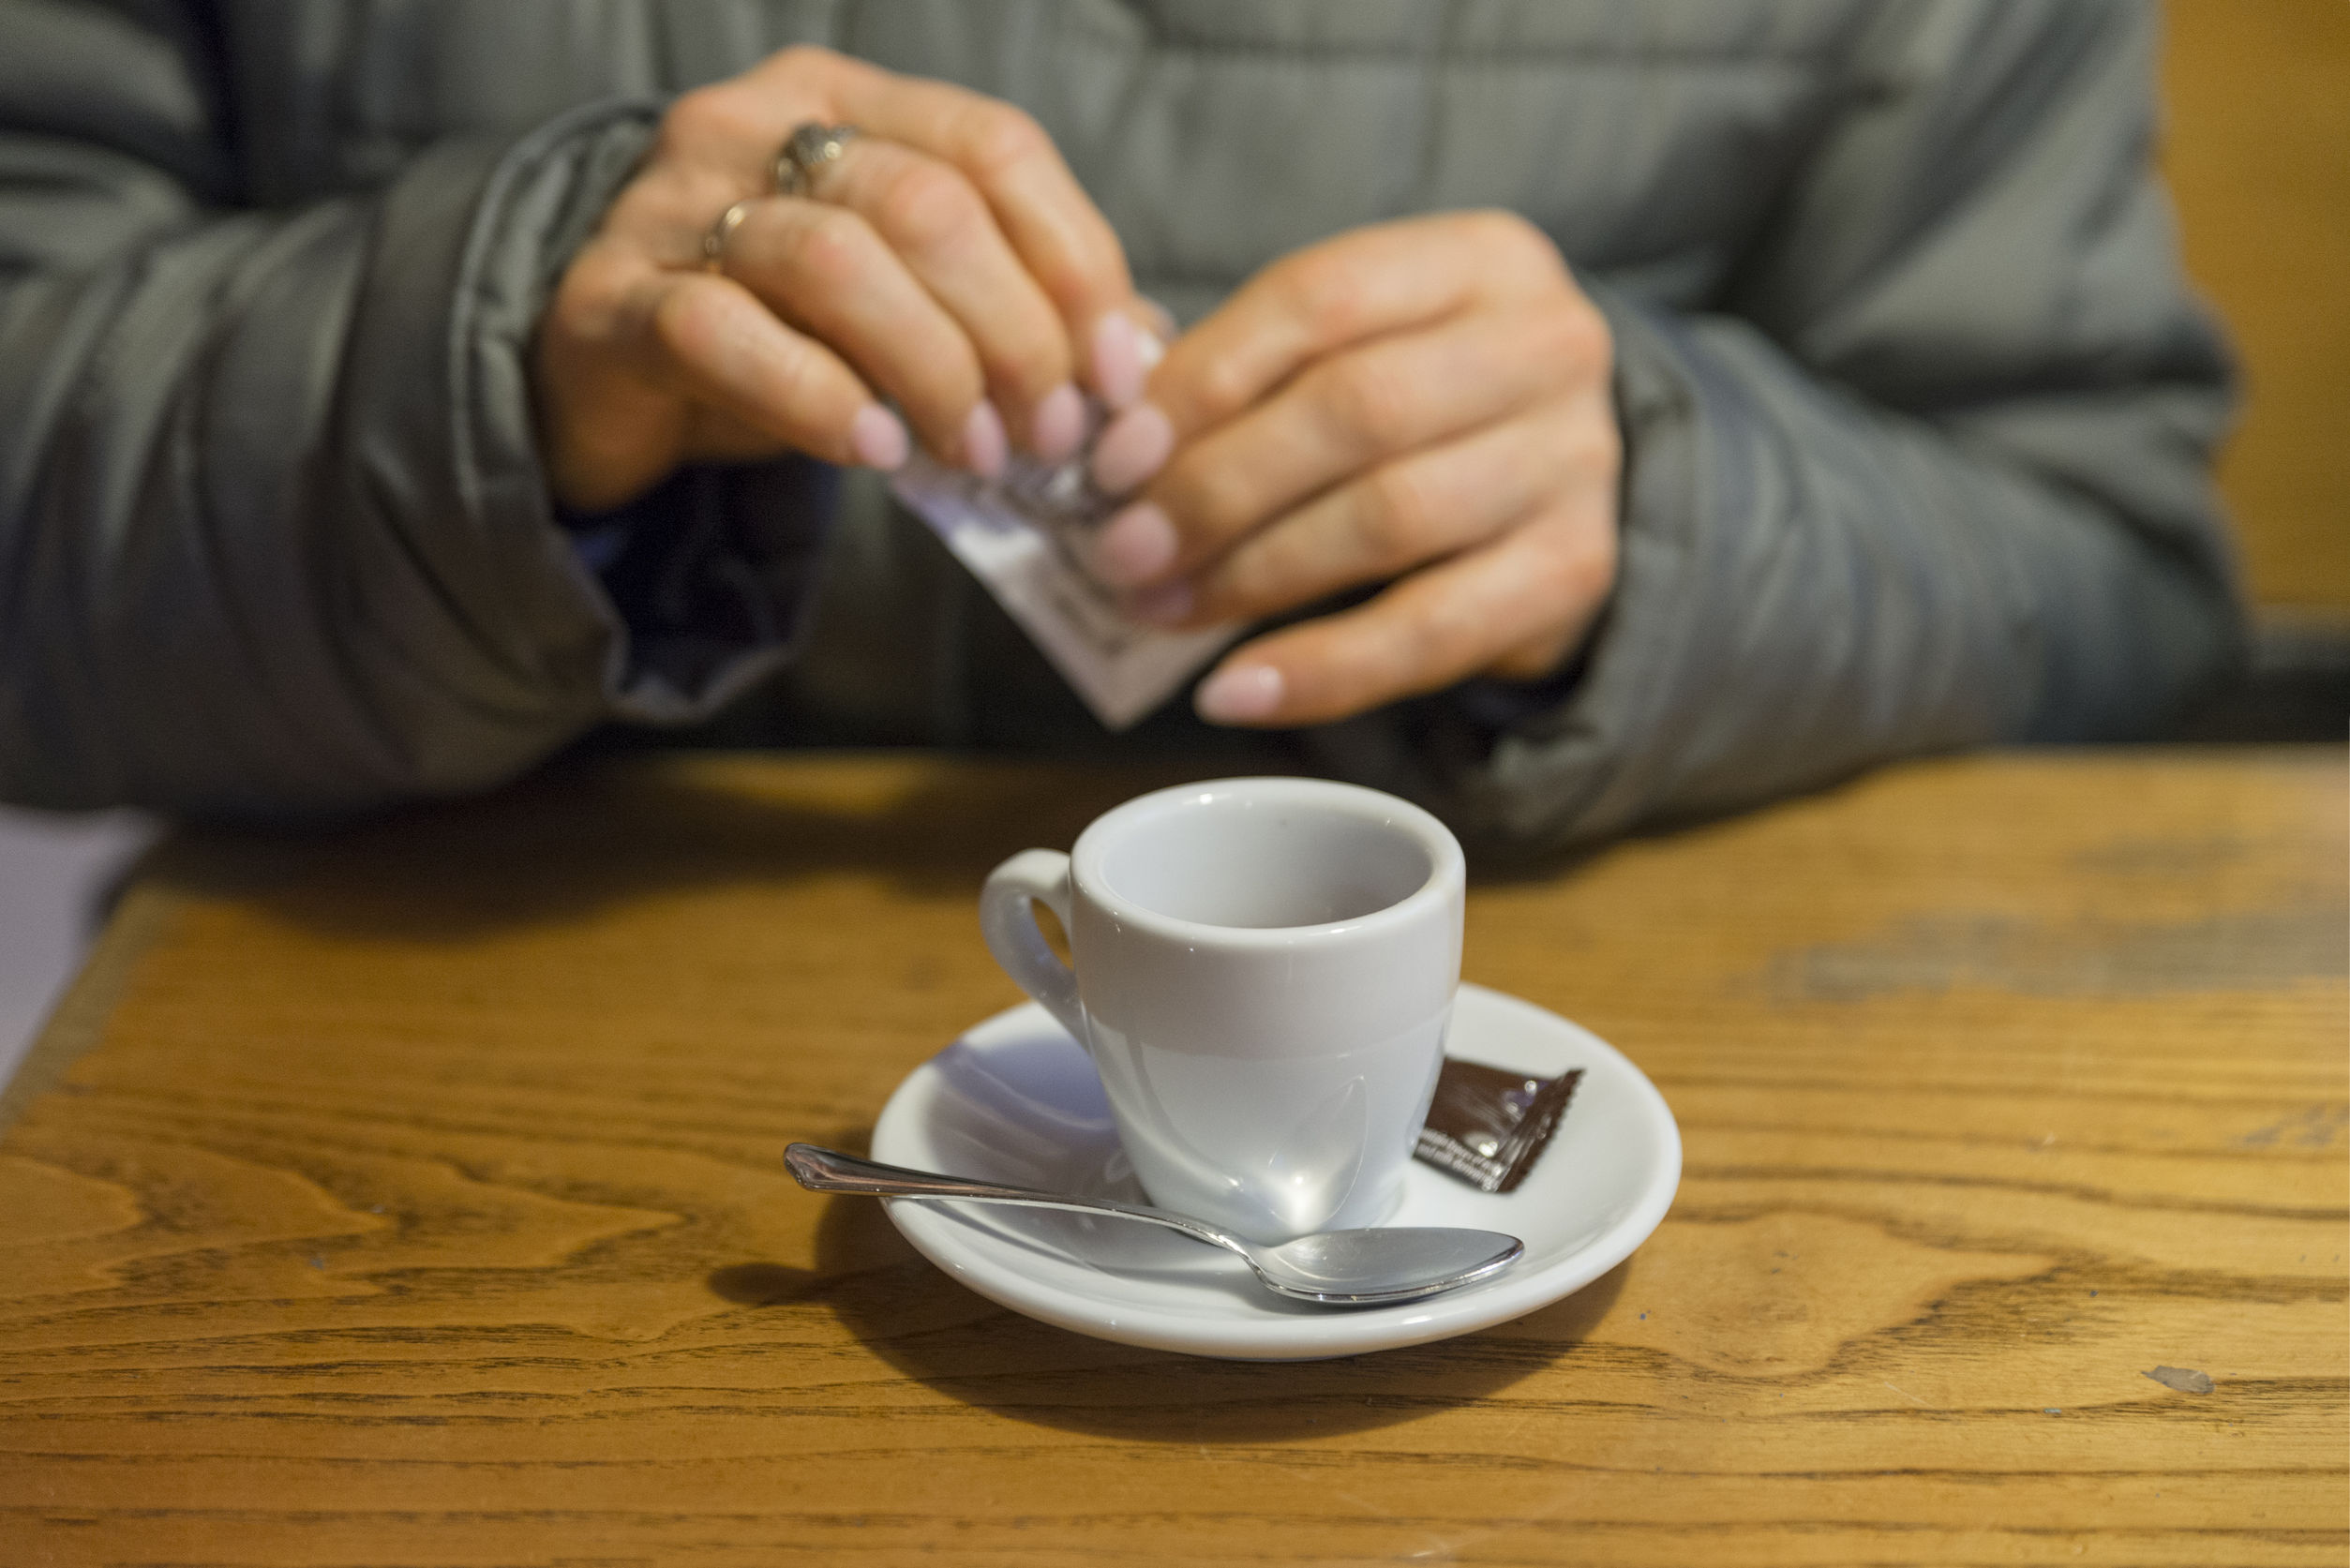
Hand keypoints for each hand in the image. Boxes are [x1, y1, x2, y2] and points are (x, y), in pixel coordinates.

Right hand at [536, 46, 1160, 512]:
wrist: (603, 377)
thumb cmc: (780, 335)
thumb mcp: (905, 303)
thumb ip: (1011, 308)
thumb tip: (1140, 359)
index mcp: (847, 101)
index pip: (994, 149)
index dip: (1074, 262)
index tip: (1115, 373)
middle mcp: (755, 126)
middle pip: (926, 207)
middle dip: (1014, 333)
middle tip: (1047, 436)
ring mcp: (673, 205)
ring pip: (834, 261)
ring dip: (932, 369)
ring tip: (975, 455)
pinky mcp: (611, 300)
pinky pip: (724, 333)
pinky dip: (817, 398)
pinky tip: (875, 450)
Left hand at [1080, 212, 1619, 727]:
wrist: (1561, 493)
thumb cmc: (1420, 414)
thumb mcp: (1348, 353)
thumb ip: (1236, 367)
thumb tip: (1107, 398)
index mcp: (1479, 260)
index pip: (1319, 300)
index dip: (1203, 381)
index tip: (1111, 457)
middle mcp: (1548, 343)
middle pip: (1357, 409)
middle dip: (1217, 486)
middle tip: (1123, 549)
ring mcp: (1575, 460)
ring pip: (1390, 516)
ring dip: (1252, 574)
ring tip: (1161, 607)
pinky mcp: (1578, 573)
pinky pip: (1431, 632)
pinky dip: (1321, 669)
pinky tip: (1235, 691)